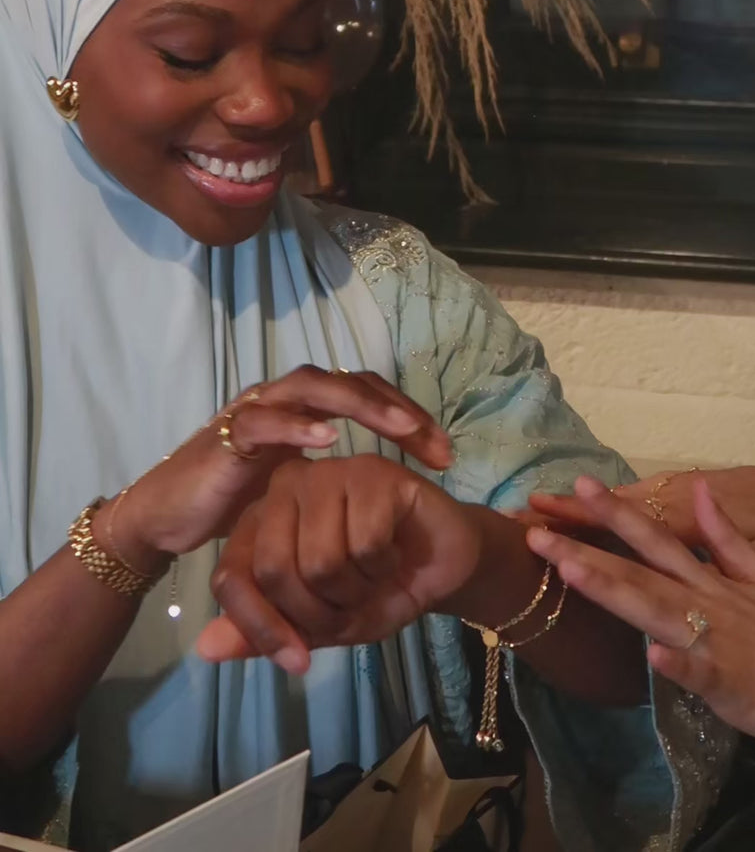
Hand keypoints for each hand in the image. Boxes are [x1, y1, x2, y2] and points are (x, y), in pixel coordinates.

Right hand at [98, 369, 452, 571]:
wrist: (164, 517)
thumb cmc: (233, 502)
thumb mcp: (297, 490)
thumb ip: (335, 480)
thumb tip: (392, 494)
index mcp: (304, 408)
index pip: (367, 393)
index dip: (408, 415)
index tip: (445, 455)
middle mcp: (282, 399)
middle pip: (351, 381)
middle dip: (398, 408)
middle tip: (436, 444)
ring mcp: (254, 412)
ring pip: (313, 386)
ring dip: (360, 404)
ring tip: (399, 427)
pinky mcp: (226, 438)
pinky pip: (263, 421)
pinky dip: (295, 425)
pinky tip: (327, 439)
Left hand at [196, 455, 483, 671]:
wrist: (442, 569)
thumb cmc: (377, 589)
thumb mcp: (316, 624)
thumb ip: (262, 632)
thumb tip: (205, 649)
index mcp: (261, 518)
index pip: (233, 577)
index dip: (263, 629)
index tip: (299, 660)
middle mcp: (286, 486)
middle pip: (276, 570)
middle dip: (320, 613)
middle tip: (351, 603)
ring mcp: (329, 472)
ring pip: (321, 561)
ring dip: (357, 591)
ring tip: (374, 573)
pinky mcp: (373, 472)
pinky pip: (364, 543)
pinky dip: (384, 567)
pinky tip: (395, 552)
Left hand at [526, 474, 754, 745]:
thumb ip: (727, 539)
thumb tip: (701, 490)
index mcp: (707, 583)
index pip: (653, 540)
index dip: (615, 512)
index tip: (577, 484)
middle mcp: (704, 603)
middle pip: (638, 572)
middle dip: (586, 551)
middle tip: (536, 532)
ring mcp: (715, 641)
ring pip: (656, 612)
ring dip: (615, 591)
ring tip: (571, 571)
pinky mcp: (732, 684)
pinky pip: (701, 675)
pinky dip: (678, 666)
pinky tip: (652, 655)